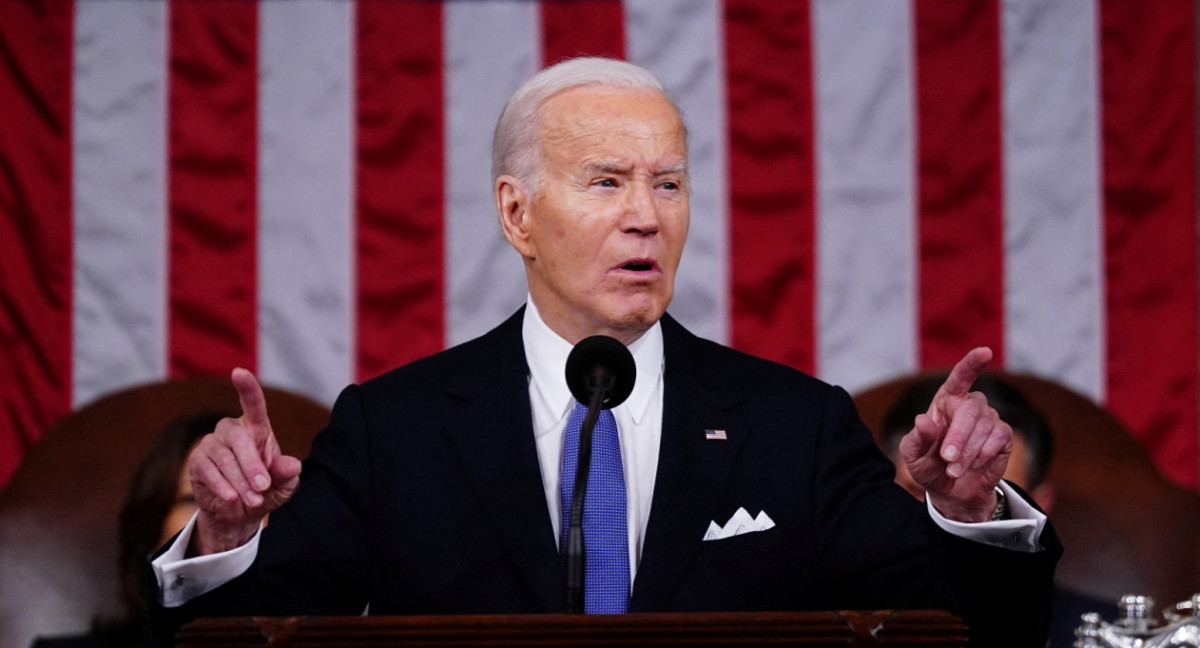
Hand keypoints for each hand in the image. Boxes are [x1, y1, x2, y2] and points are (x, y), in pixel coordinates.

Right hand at [187, 368, 301, 554]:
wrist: (238, 512)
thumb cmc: (264, 490)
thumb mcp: (283, 486)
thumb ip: (287, 475)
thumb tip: (293, 465)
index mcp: (256, 428)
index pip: (253, 403)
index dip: (246, 387)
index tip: (238, 372)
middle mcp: (231, 429)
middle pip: (240, 439)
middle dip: (252, 465)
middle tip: (263, 488)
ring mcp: (212, 443)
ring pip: (225, 458)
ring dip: (240, 481)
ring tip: (253, 500)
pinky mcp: (197, 461)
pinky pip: (209, 470)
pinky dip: (223, 485)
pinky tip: (231, 497)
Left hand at [899, 348, 1010, 522]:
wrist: (951, 492)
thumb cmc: (929, 466)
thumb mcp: (914, 456)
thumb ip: (917, 438)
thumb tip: (923, 419)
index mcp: (945, 402)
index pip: (960, 377)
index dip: (971, 364)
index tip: (985, 352)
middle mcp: (968, 406)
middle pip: (970, 408)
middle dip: (958, 436)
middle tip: (948, 459)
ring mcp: (988, 419)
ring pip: (984, 426)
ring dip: (968, 452)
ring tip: (955, 469)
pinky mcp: (1003, 436)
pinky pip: (999, 437)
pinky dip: (984, 453)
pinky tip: (975, 465)